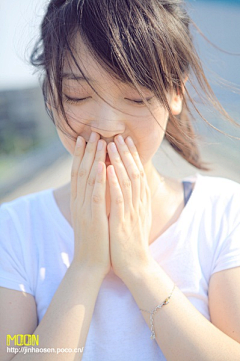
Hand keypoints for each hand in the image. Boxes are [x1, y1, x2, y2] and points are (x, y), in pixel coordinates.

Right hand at [70, 132, 110, 276]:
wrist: (91, 264)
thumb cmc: (96, 240)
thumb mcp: (92, 217)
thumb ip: (93, 201)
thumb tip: (99, 185)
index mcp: (79, 202)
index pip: (79, 173)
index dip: (81, 155)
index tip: (85, 139)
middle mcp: (79, 202)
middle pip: (82, 171)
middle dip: (87, 151)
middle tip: (92, 132)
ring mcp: (85, 209)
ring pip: (88, 179)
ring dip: (93, 158)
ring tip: (98, 140)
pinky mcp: (94, 217)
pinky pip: (96, 194)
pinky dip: (98, 178)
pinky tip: (101, 164)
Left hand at [106, 135, 152, 278]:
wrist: (135, 266)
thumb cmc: (131, 242)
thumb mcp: (135, 218)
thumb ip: (133, 202)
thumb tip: (129, 187)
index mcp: (140, 203)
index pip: (138, 174)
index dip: (132, 156)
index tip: (127, 141)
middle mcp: (138, 204)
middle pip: (134, 173)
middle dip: (126, 153)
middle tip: (120, 135)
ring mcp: (132, 212)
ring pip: (127, 181)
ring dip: (119, 162)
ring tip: (112, 145)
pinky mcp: (122, 222)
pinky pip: (118, 199)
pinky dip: (114, 183)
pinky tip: (108, 169)